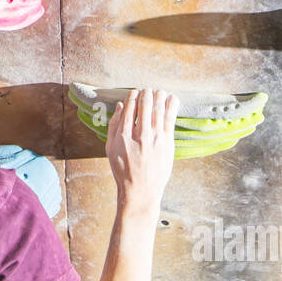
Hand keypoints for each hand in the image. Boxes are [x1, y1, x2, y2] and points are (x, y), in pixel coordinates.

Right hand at [105, 88, 178, 210]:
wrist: (141, 190)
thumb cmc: (123, 170)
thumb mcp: (110, 148)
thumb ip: (113, 125)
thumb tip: (120, 105)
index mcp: (123, 136)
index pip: (129, 107)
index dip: (132, 95)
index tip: (135, 92)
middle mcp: (139, 135)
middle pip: (144, 105)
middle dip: (146, 93)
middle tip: (147, 90)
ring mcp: (155, 138)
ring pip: (159, 108)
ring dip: (159, 95)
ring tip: (158, 91)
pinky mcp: (168, 142)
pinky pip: (170, 118)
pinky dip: (171, 104)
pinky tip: (171, 98)